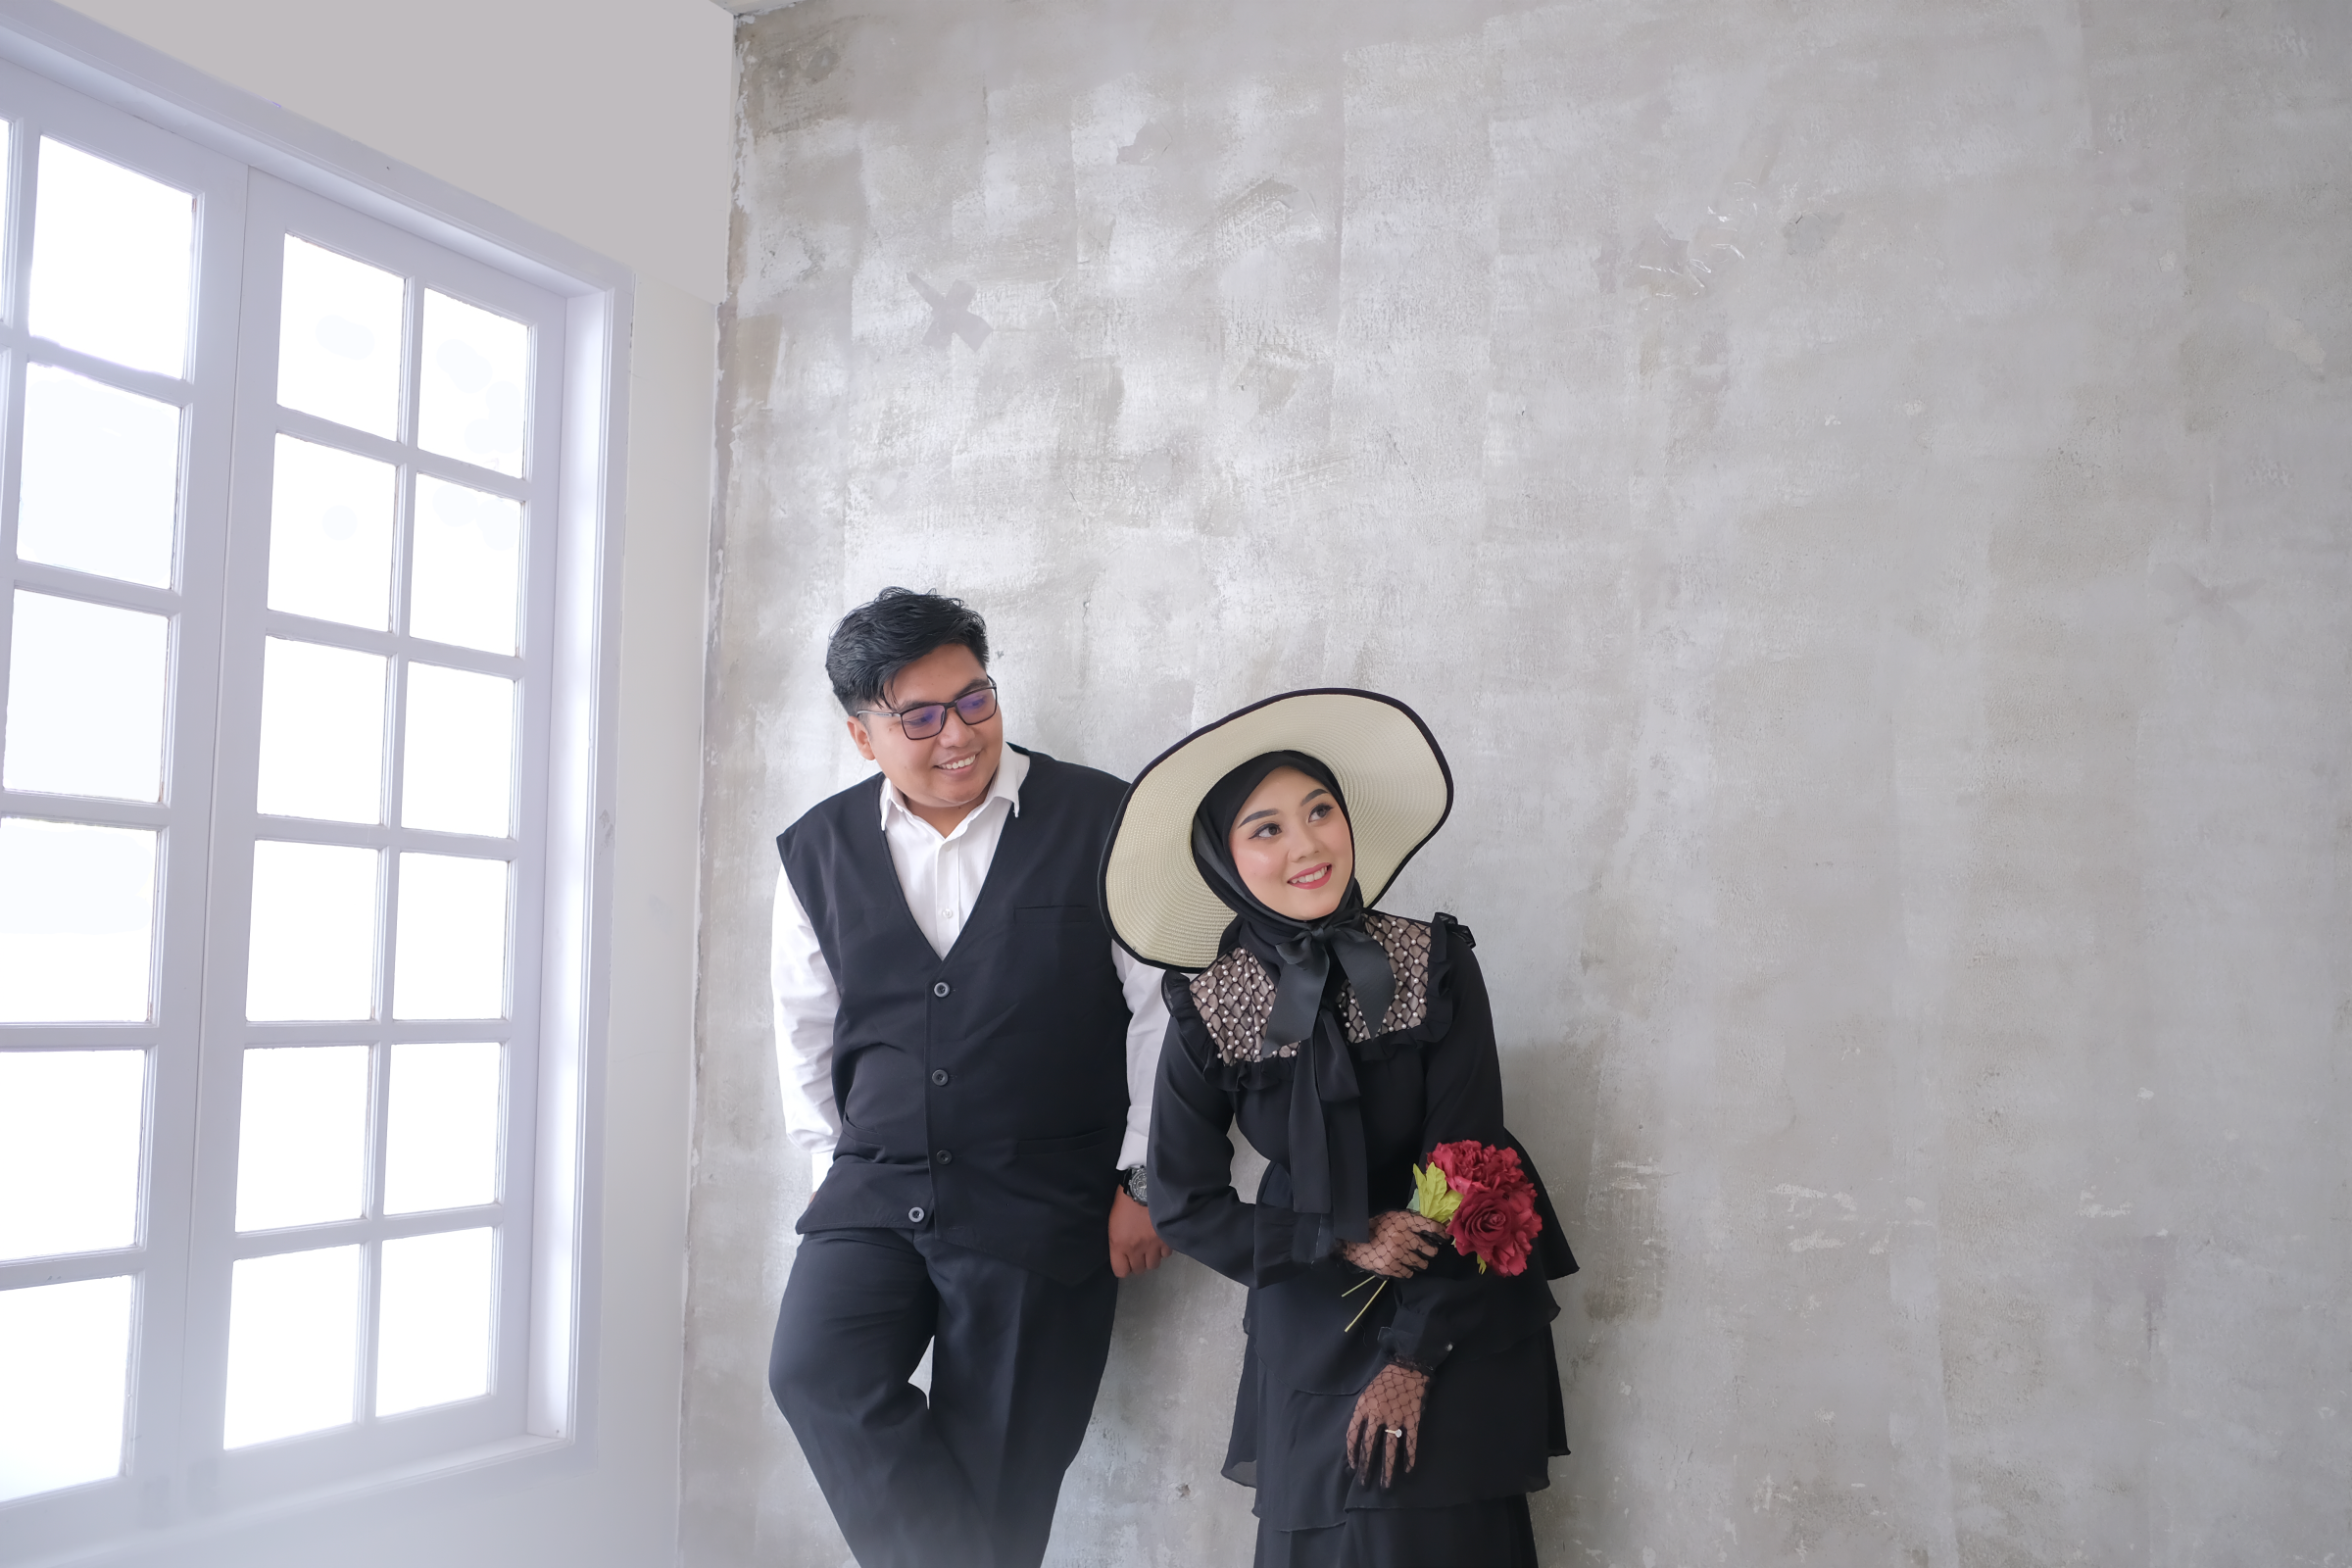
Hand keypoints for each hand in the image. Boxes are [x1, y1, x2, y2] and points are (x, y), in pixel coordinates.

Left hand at [1109, 1189, 1170, 1277]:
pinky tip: (1160, 1239)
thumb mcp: (1113, 1222)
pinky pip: (1166, 1254)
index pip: (1121, 1271)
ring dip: (1152, 1257)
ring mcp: (1153, 1245)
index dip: (1124, 1267)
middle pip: (1139, 1270)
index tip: (1126, 1261)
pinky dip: (1163, 1248)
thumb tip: (1122, 1253)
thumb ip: (1117, 1242)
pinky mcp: (1166, 1239)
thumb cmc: (1126, 1201)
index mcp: (1119, 1244)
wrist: (1145, 1186)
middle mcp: (1136, 1248)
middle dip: (1138, 1262)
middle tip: (1139, 1252)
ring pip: (1153, 1264)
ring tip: (1150, 1247)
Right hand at [1337, 1209, 1444, 1278]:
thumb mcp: (1393, 1217)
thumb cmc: (1375, 1228)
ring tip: (1415, 1260)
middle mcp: (1402, 1236)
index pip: (1430, 1226)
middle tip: (1428, 1252)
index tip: (1445, 1238)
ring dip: (1420, 1263)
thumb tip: (1433, 1227)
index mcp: (1403, 1221)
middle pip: (1429, 1249)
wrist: (1353, 1242)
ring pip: (1421, 1263)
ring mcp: (1397, 1253)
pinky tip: (1402, 1265)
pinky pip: (1409, 1273)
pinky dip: (1408, 1271)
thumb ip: (1410, 1221)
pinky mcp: (1391, 1267)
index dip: (1441, 1233)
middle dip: (1430, 1251)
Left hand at [1345, 1361, 1429, 1486]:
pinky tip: (1408, 1469)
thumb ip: (1362, 1414)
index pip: (1353, 1434)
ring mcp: (1396, 1417)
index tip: (1353, 1466)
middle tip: (1364, 1483)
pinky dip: (1410, 1456)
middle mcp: (1378, 1414)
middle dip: (1366, 1466)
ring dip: (1387, 1468)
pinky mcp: (1413, 1419)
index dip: (1352, 1452)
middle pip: (1370, 1445)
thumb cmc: (1384, 1382)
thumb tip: (1358, 1440)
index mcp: (1363, 1407)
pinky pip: (1411, 1441)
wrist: (1407, 1368)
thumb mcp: (1366, 1394)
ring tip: (1386, 1485)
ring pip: (1390, 1448)